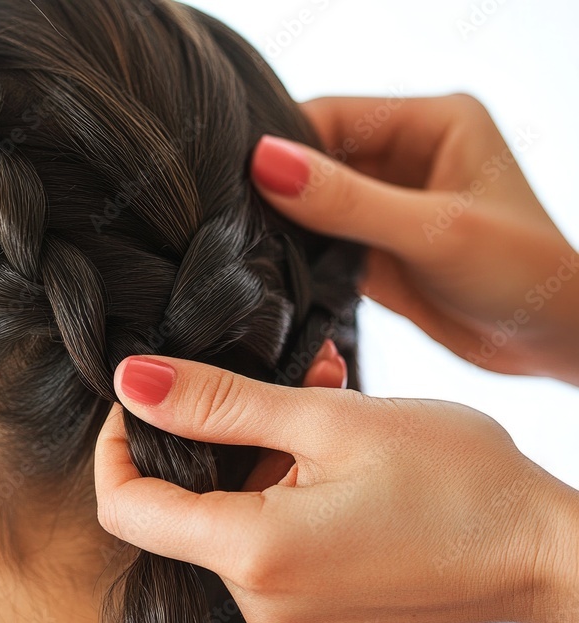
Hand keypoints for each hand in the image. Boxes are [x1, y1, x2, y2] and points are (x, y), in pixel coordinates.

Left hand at [94, 355, 578, 622]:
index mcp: (253, 554)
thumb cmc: (457, 482)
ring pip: (229, 514)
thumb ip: (218, 403)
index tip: (144, 397)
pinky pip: (269, 537)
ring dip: (258, 449)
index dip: (118, 446)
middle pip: (180, 508)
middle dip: (211, 433)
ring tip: (317, 394)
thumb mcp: (327, 421)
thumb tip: (133, 381)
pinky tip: (330, 439)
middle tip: (265, 377)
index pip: (126, 508)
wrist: (547, 552)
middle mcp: (260, 599)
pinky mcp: (316, 604)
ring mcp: (289, 610)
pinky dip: (282, 482)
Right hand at [250, 94, 578, 385]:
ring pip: (313, 200)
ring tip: (258, 246)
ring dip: (288, 222)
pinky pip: (321, 239)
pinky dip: (298, 254)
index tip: (241, 178)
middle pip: (317, 157)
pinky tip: (278, 269)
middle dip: (282, 186)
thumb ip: (347, 200)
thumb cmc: (522, 274)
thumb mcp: (433, 231)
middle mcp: (407, 155)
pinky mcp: (375, 246)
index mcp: (432, 122)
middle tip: (242, 218)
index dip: (285, 142)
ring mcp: (388, 203)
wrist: (551, 343)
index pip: (333, 114)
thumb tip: (266, 163)